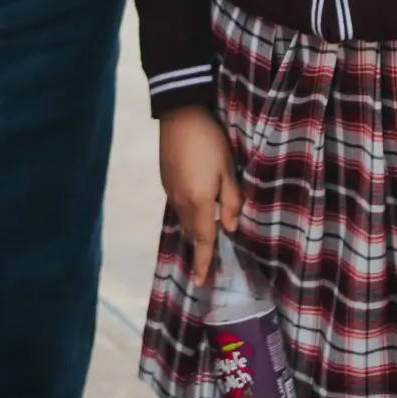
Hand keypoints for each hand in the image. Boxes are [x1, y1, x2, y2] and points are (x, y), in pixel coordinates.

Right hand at [158, 105, 241, 284]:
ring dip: (194, 230)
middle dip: (199, 249)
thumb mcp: (228, 170)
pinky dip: (188, 214)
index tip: (202, 282)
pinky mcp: (166, 181)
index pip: (203, 239)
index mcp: (199, 201)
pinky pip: (178, 206)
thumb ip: (231, 201)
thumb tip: (230, 228)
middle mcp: (181, 202)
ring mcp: (170, 191)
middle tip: (206, 266)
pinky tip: (196, 209)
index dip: (204, 262)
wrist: (179, 115)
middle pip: (192, 232)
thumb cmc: (209, 141)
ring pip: (184, 219)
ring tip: (203, 239)